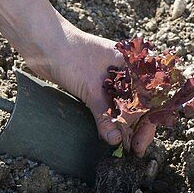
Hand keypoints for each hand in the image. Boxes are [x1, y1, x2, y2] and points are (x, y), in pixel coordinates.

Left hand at [27, 23, 156, 156]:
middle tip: (133, 150)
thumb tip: (116, 140)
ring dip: (126, 125)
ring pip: (125, 106)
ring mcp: (111, 78)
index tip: (139, 144)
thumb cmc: (70, 56)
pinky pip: (111, 105)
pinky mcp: (96, 84)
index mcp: (133, 65)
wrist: (43, 42)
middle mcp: (126, 71)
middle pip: (140, 104)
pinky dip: (113, 119)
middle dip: (138, 127)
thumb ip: (105, 115)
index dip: (148, 123)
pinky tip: (112, 133)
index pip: (150, 99)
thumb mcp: (90, 89)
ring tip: (125, 146)